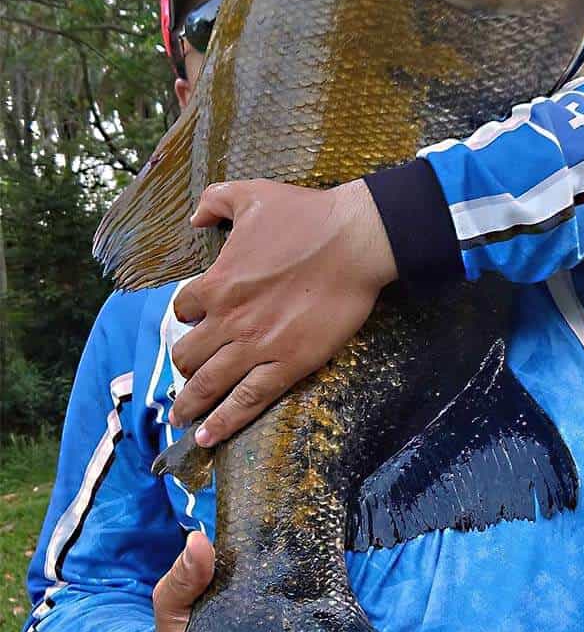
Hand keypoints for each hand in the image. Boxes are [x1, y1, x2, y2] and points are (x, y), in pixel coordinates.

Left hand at [169, 179, 397, 445]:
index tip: (197, 320)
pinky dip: (222, 423)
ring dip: (189, 404)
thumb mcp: (252, 193)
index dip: (188, 315)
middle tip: (190, 371)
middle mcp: (229, 320)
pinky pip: (246, 402)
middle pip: (186, 354)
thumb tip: (193, 217)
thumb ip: (215, 200)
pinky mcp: (287, 364)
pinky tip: (206, 438)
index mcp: (217, 282)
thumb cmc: (307, 215)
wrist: (355, 240)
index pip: (183, 309)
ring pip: (207, 384)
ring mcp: (256, 346)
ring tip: (180, 418)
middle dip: (184, 364)